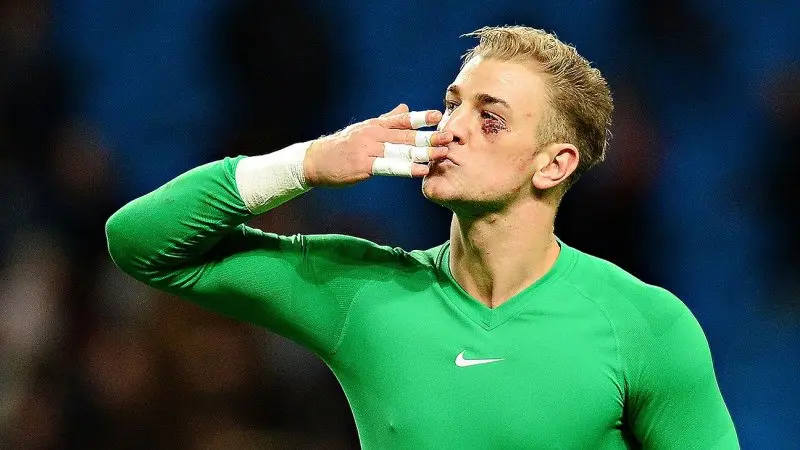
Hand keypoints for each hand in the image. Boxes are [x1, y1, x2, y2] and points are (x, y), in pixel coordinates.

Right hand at [303, 104, 452, 186]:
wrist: (316, 161)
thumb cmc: (341, 146)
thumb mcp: (364, 129)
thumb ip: (387, 119)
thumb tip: (405, 107)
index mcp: (375, 125)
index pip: (402, 119)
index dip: (420, 117)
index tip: (439, 115)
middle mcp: (374, 134)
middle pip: (406, 135)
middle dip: (429, 136)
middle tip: (450, 136)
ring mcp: (369, 150)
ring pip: (401, 150)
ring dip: (423, 152)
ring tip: (442, 154)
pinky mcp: (364, 166)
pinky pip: (390, 167)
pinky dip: (407, 169)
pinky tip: (421, 171)